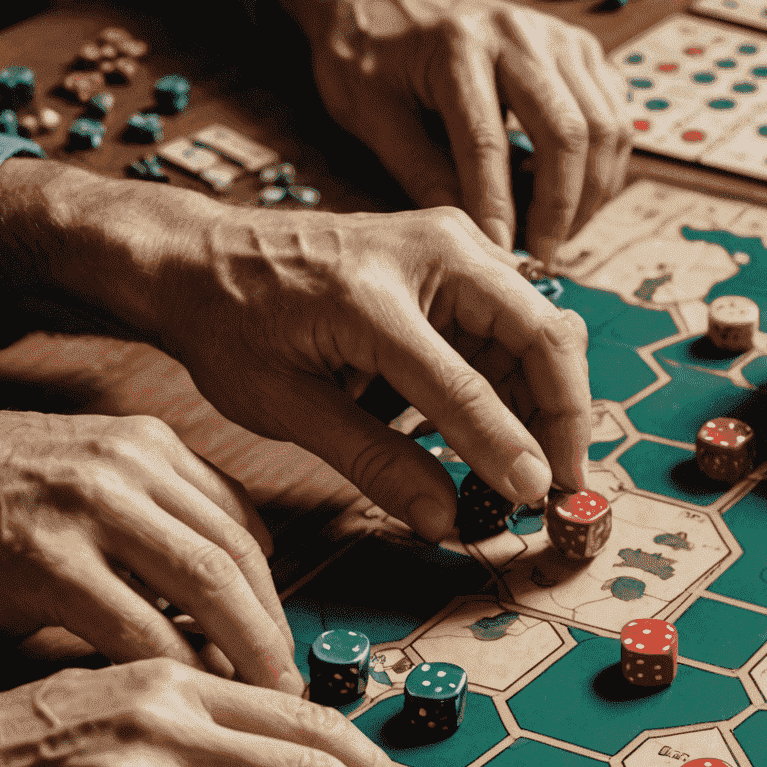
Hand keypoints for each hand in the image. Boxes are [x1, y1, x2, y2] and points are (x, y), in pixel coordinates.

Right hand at [0, 394, 301, 690]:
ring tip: (258, 693)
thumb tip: (230, 596)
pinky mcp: (50, 561)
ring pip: (206, 584)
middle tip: (287, 680)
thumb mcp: (100, 472)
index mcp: (154, 448)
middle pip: (238, 555)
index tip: (280, 638)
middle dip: (273, 627)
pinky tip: (189, 694)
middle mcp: (133, 468)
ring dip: (244, 648)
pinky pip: (137, 623)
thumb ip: (165, 519)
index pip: (244, 524)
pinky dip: (176, 664)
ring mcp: (93, 510)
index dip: (274, 592)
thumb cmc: (4, 487)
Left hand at [166, 204, 590, 540]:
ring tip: (532, 471)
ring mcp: (451, 247)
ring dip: (545, 405)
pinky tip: (498, 433)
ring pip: (540, 333)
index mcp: (372, 290)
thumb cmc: (231, 321)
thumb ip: (372, 461)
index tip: (538, 500)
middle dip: (563, 418)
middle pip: (542, 336)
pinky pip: (514, 329)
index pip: (466, 383)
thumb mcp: (285, 404)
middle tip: (563, 488)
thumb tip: (442, 518)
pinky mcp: (458, 261)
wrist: (202, 257)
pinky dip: (519, 385)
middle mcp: (429, 250)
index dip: (510, 448)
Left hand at [279, 0, 630, 263]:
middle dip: (561, 209)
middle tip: (542, 255)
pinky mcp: (580, 49)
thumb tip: (477, 236)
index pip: (489, 142)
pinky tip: (571, 195)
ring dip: (591, 193)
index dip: (499, 208)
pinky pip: (615, 116)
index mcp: (458, 44)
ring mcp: (557, 36)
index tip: (502, 257)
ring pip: (606, 127)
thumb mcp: (370, 113)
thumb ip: (420, 172)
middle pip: (568, 133)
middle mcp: (517, 32)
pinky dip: (604, 165)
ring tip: (558, 231)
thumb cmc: (366, 52)